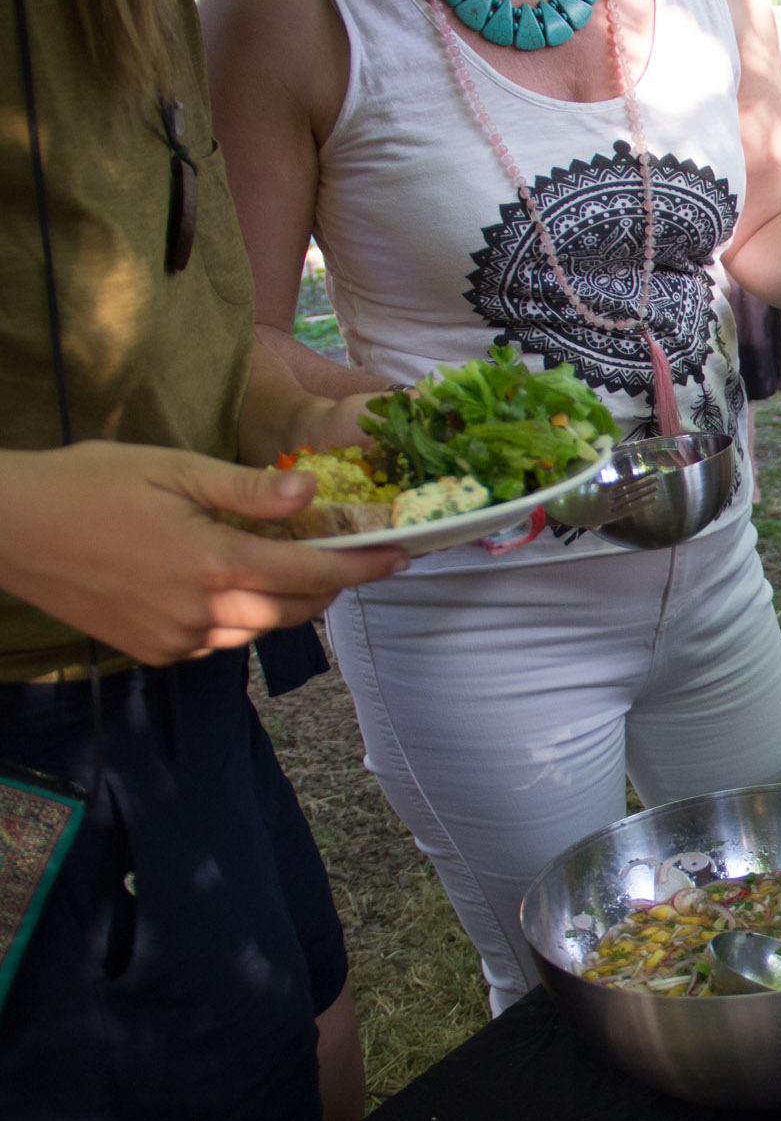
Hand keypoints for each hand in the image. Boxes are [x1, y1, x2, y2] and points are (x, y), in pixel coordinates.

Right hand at [0, 442, 406, 665]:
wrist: (7, 527)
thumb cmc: (88, 484)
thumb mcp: (174, 469)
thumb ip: (249, 490)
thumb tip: (313, 493)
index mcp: (214, 563)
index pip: (313, 575)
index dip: (363, 567)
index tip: (401, 557)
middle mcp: (202, 612)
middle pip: (294, 611)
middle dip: (330, 588)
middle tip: (351, 559)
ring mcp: (176, 639)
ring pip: (258, 631)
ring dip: (286, 604)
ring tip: (295, 568)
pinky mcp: (154, 651)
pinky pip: (218, 641)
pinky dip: (241, 618)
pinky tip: (232, 587)